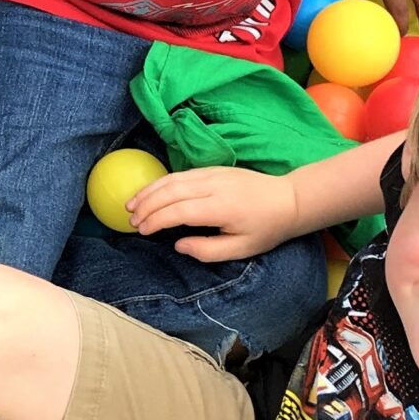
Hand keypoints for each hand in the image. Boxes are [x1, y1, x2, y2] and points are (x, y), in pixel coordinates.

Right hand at [125, 167, 301, 263]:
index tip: (142, 231)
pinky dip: (161, 183)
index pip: (179, 211)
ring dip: (149, 191)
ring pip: (173, 179)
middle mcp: (214, 186)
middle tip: (130, 220)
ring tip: (131, 205)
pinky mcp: (213, 168)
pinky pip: (180, 174)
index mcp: (221, 207)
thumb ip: (207, 251)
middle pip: (171, 191)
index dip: (156, 220)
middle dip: (146, 205)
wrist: (288, 200)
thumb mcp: (241, 249)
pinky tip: (150, 192)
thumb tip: (178, 245)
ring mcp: (213, 173)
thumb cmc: (265, 229)